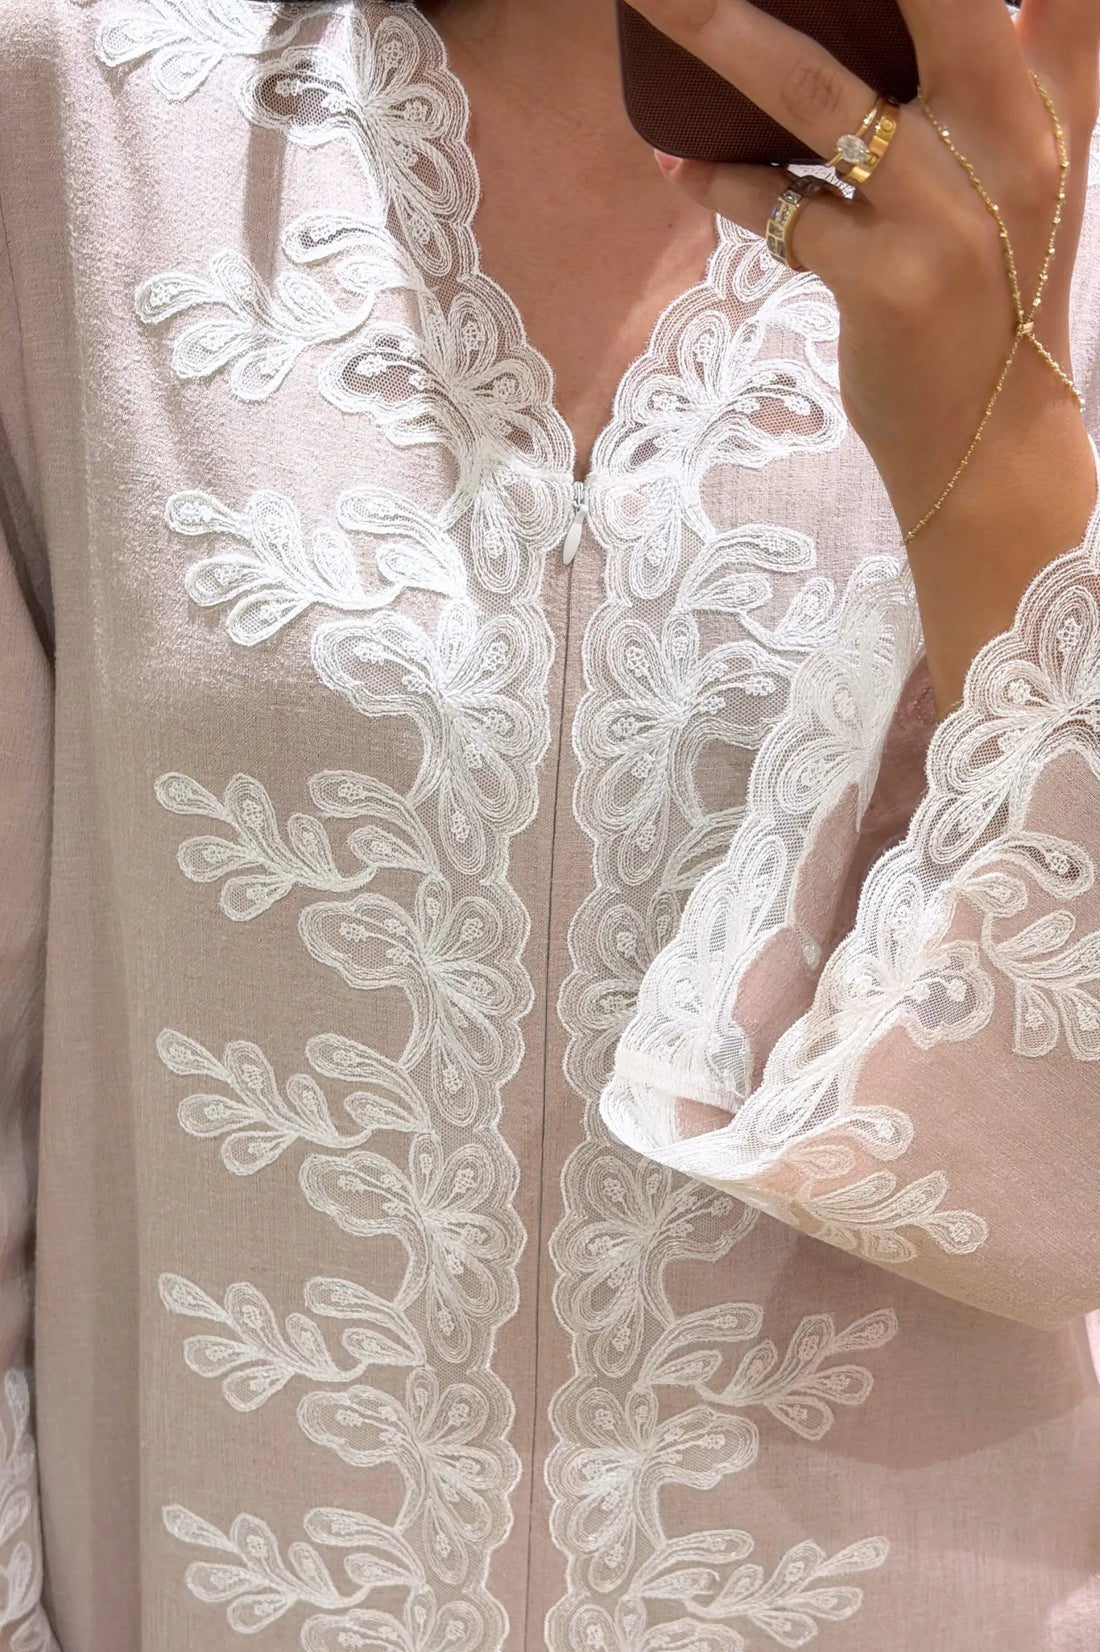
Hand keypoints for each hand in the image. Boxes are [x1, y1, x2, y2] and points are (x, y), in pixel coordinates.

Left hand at [631, 0, 1099, 541]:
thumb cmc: (999, 300)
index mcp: (1062, 100)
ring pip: (814, 91)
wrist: (995, 445)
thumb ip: (1011, 73)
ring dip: (717, 32)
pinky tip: (679, 163)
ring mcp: (950, 213)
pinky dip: (719, 183)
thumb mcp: (1033, 175)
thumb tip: (906, 10)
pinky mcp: (885, 281)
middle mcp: (1016, 139)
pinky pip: (777, 209)